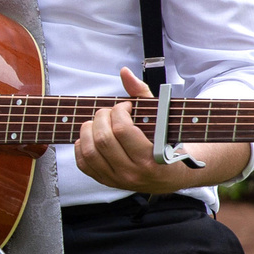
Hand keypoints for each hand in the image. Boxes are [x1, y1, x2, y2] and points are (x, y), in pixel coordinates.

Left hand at [74, 67, 194, 194]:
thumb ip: (142, 93)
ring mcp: (117, 179)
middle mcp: (133, 173)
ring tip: (98, 122)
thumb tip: (124, 72)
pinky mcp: (106, 182)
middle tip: (110, 112)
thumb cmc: (167, 143)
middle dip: (102, 117)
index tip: (125, 106)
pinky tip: (91, 136)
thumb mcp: (161, 118)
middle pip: (102, 139)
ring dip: (88, 130)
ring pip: (89, 151)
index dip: (119, 111)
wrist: (171, 176)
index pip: (123, 130)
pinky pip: (83, 163)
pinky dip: (81, 146)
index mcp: (152, 158)